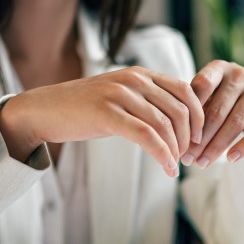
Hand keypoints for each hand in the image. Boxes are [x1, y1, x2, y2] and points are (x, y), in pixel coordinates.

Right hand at [0, 66, 203, 176]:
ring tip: (174, 166)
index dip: (199, 116)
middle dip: (189, 138)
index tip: (199, 139)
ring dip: (176, 150)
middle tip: (187, 158)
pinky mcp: (107, 114)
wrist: (44, 110)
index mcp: (140, 74)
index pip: (186, 90)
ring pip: (165, 124)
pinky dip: (162, 155)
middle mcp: (134, 79)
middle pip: (180, 110)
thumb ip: (147, 102)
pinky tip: (166, 168)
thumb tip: (179, 122)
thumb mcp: (120, 97)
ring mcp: (120, 95)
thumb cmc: (84, 109)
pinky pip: (147, 136)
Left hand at [181, 60, 243, 167]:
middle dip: (200, 139)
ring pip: (235, 123)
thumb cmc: (229, 94)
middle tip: (187, 158)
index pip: (202, 86)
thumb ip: (196, 103)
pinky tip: (230, 159)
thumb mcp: (213, 90)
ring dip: (217, 147)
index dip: (190, 112)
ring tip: (203, 163)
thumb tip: (173, 134)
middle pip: (217, 110)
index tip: (179, 136)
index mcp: (219, 68)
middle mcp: (240, 75)